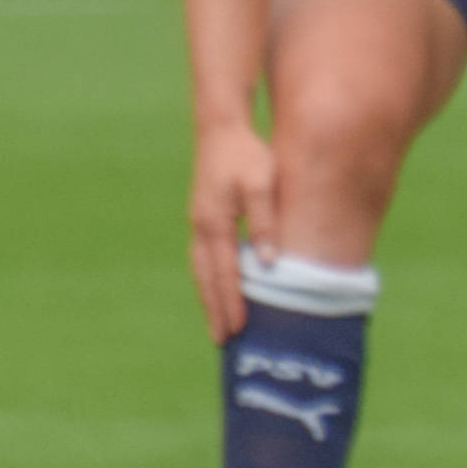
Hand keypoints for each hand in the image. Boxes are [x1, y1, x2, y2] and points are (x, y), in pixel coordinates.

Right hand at [186, 118, 278, 338]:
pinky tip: (217, 289)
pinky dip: (209, 279)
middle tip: (222, 340)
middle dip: (215, 309)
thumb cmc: (245, 153)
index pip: (225, 272)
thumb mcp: (261, 184)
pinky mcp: (202, 217)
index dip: (233, 302)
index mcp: (214, 222)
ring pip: (201, 269)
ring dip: (209, 297)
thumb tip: (268, 262)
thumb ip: (265, 222)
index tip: (239, 328)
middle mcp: (201, 227)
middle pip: (206, 278)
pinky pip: (204, 258)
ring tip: (217, 324)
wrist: (220, 127)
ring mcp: (198, 222)